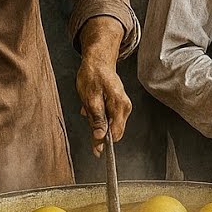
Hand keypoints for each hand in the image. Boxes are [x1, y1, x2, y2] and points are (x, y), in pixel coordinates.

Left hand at [76, 16, 129, 156]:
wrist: (98, 60)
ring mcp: (122, 106)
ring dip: (97, 120)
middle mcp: (124, 107)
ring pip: (109, 123)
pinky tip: (91, 103)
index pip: (115, 133)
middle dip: (98, 128)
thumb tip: (100, 136)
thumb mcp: (90, 98)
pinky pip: (108, 115)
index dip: (104, 143)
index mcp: (120, 106)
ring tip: (88, 105)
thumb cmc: (94, 75)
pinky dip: (98, 114)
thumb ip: (97, 119)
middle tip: (86, 115)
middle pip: (113, 129)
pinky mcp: (118, 104)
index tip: (96, 151)